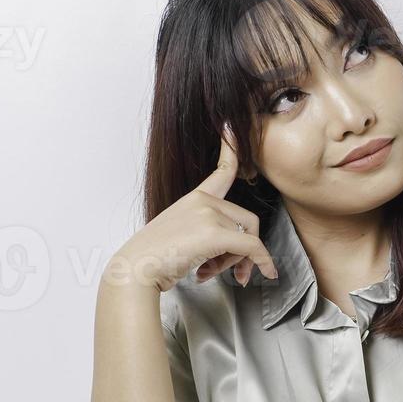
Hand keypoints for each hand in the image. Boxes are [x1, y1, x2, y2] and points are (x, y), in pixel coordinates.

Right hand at [106, 123, 277, 292]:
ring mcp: (208, 214)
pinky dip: (263, 262)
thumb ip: (206, 236)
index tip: (231, 128)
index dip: (230, 149)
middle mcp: (203, 201)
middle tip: (229, 270)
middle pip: (247, 221)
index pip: (220, 172)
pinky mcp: (215, 233)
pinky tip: (267, 273)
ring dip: (239, 261)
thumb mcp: (179, 237)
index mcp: (193, 199)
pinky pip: (253, 248)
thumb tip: (238, 255)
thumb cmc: (152, 260)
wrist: (135, 269)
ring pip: (249, 238)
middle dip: (243, 249)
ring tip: (214, 272)